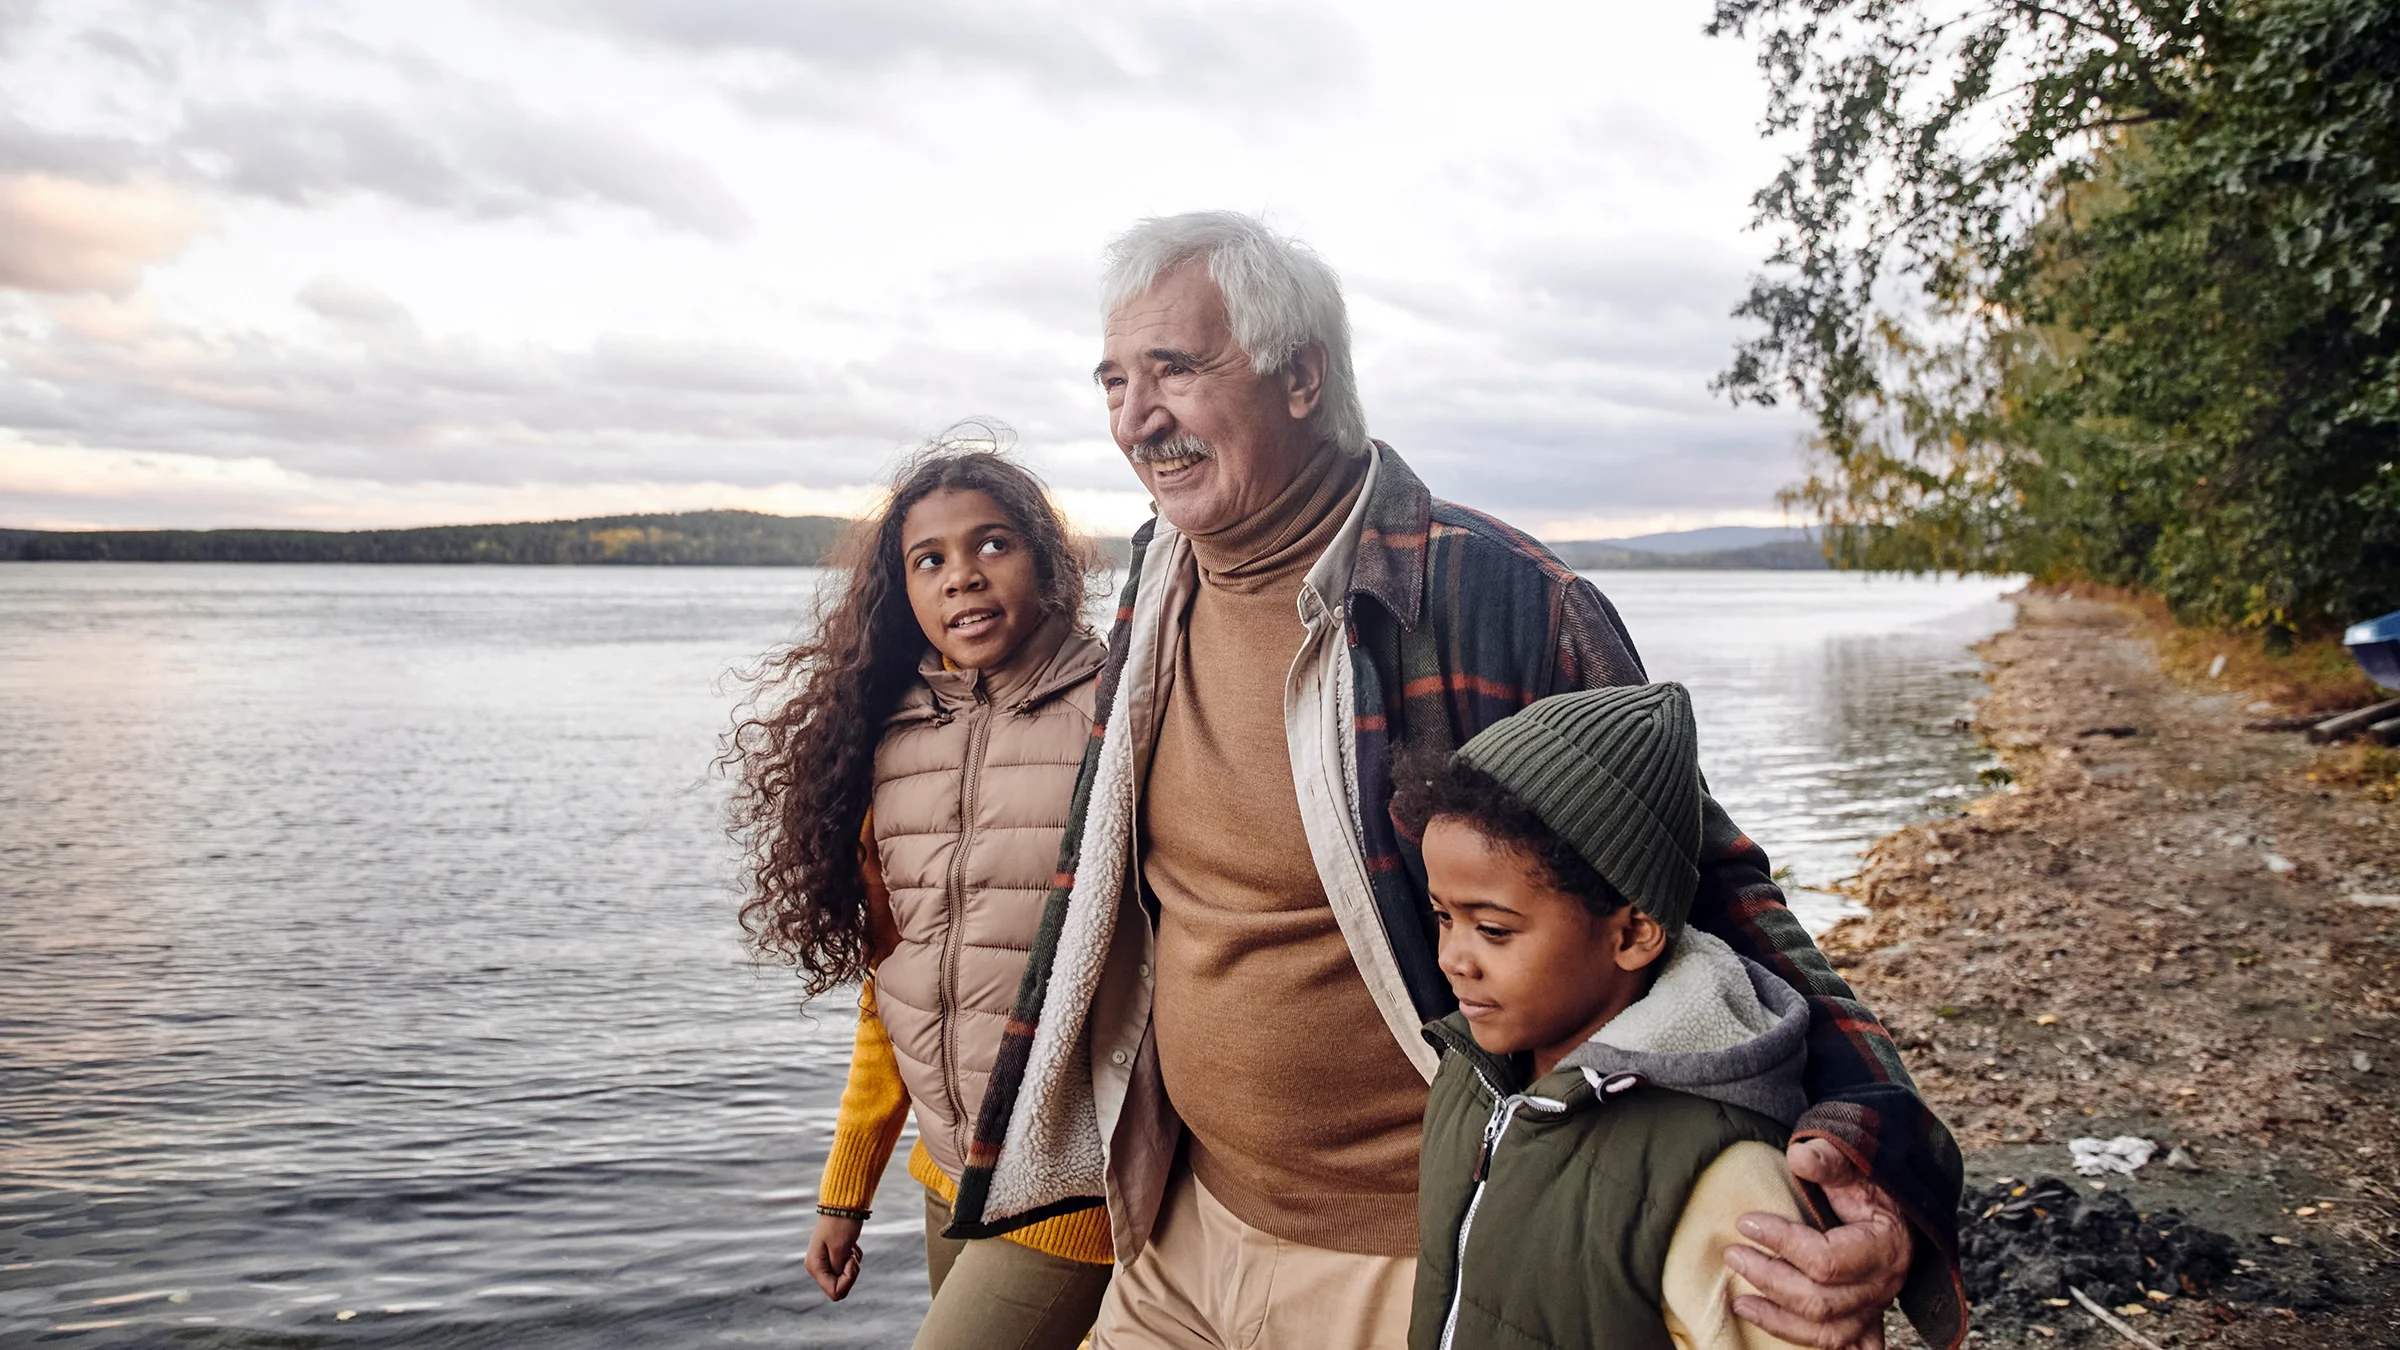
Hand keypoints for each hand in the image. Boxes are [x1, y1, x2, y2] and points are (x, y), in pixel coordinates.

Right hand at [805, 1214, 864, 1300]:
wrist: (843, 1202)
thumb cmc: (842, 1224)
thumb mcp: (842, 1249)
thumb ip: (839, 1271)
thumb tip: (838, 1285)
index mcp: (815, 1267)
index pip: (835, 1292)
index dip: (848, 1279)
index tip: (851, 1259)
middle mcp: (817, 1266)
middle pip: (839, 1286)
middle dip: (850, 1272)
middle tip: (851, 1253)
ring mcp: (824, 1261)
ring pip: (845, 1277)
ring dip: (853, 1263)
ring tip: (850, 1246)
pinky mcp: (833, 1255)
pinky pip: (848, 1267)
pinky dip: (854, 1257)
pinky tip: (851, 1244)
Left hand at [1722, 1138, 1911, 1349]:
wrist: (1895, 1209)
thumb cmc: (1870, 1187)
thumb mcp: (1854, 1166)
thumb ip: (1828, 1160)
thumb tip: (1799, 1157)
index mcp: (1885, 1246)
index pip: (1827, 1260)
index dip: (1782, 1243)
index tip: (1746, 1222)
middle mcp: (1883, 1285)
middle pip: (1820, 1301)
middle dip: (1770, 1280)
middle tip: (1733, 1254)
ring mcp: (1876, 1308)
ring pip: (1827, 1332)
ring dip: (1779, 1321)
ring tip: (1741, 1303)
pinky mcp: (1866, 1321)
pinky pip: (1842, 1346)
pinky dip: (1809, 1343)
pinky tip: (1779, 1332)